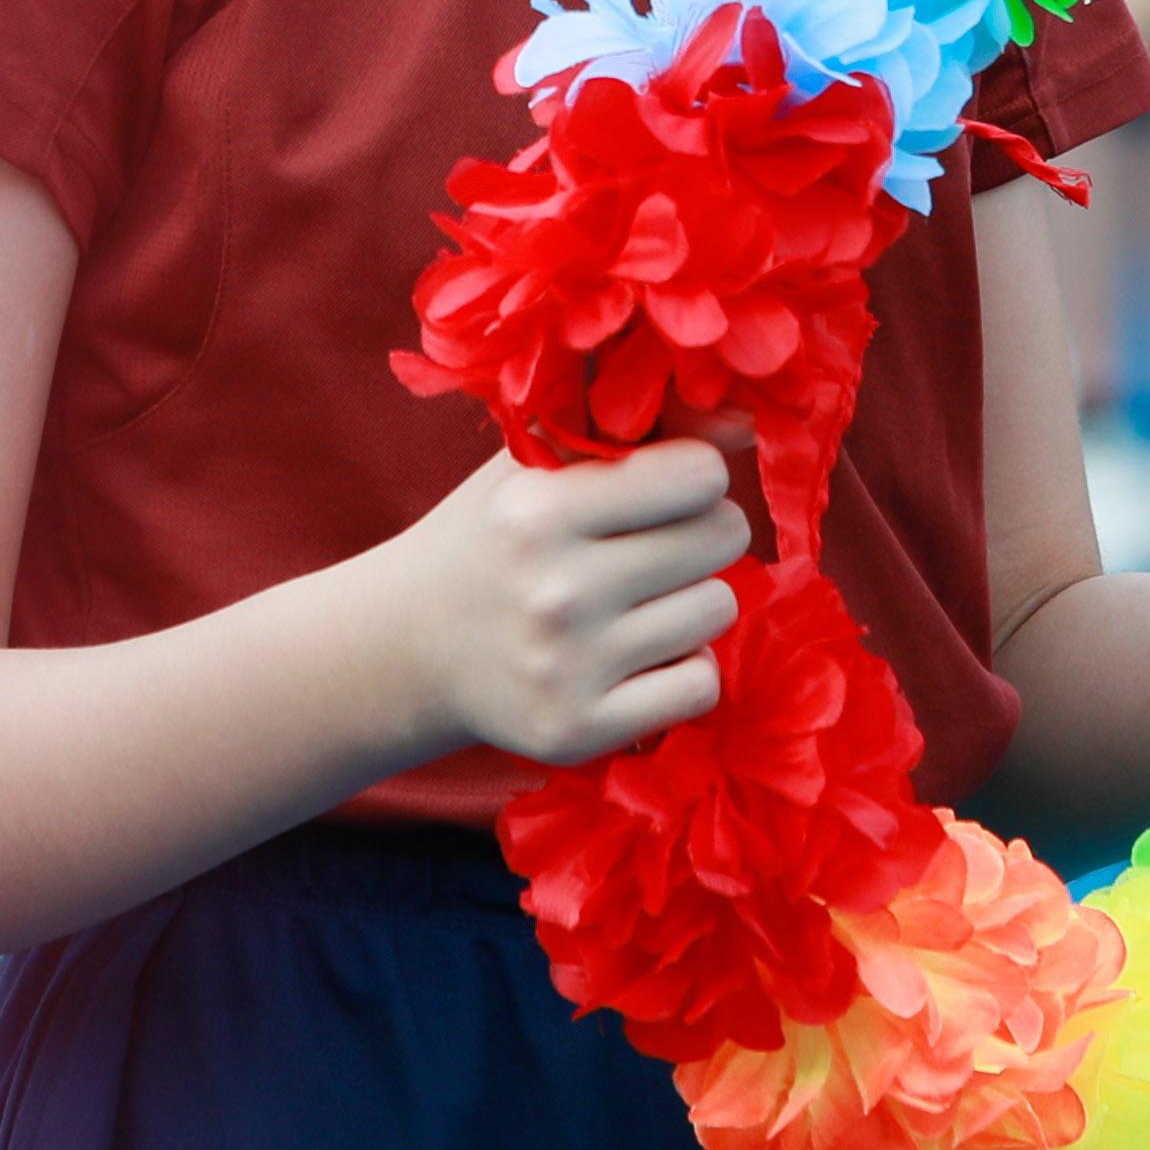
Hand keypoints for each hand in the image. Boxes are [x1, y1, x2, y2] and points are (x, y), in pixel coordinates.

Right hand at [367, 440, 748, 766]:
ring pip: (718, 608)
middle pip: (721, 537)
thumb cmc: (496, 536)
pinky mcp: (578, 730)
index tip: (659, 490)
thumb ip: (637, 426)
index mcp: (539, 508)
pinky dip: (683, 669)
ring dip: (691, 600)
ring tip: (635, 601)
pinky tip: (637, 657)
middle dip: (700, 534)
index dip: (691, 477)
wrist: (405, 646)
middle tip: (649, 547)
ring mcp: (568, 667)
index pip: (701, 474)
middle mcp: (555, 589)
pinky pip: (702, 684)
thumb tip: (744, 420)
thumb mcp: (541, 460)